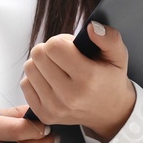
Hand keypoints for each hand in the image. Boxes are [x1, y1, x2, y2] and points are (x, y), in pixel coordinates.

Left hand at [20, 21, 136, 141]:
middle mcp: (70, 96)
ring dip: (41, 65)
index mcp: (88, 78)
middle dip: (49, 51)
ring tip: (58, 70)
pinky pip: (25, 84)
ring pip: (29, 68)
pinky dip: (36, 79)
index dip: (61, 41)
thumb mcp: (118, 56)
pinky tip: (52, 82)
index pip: (53, 46)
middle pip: (38, 55)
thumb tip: (92, 27)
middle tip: (64, 58)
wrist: (110, 113)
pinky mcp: (44, 114)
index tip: (71, 48)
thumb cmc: (110, 80)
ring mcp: (55, 108)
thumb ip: (109, 38)